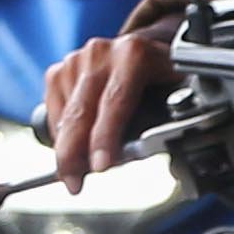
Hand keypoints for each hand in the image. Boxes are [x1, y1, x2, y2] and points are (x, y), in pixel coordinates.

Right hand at [43, 26, 175, 185]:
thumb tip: (145, 152)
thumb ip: (167, 119)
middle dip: (74, 154)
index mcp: (134, 55)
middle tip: (75, 184)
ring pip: (65, 115)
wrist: (148, 49)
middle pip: (81, 112)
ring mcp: (77, 60)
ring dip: (68, 149)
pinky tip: (73, 148)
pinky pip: (53, 110)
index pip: (116, 102)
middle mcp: (102, 53)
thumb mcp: (180, 91)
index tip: (101, 166)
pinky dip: (61, 134)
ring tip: (77, 172)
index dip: (106, 137)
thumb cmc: (165, 75)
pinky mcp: (60, 69)